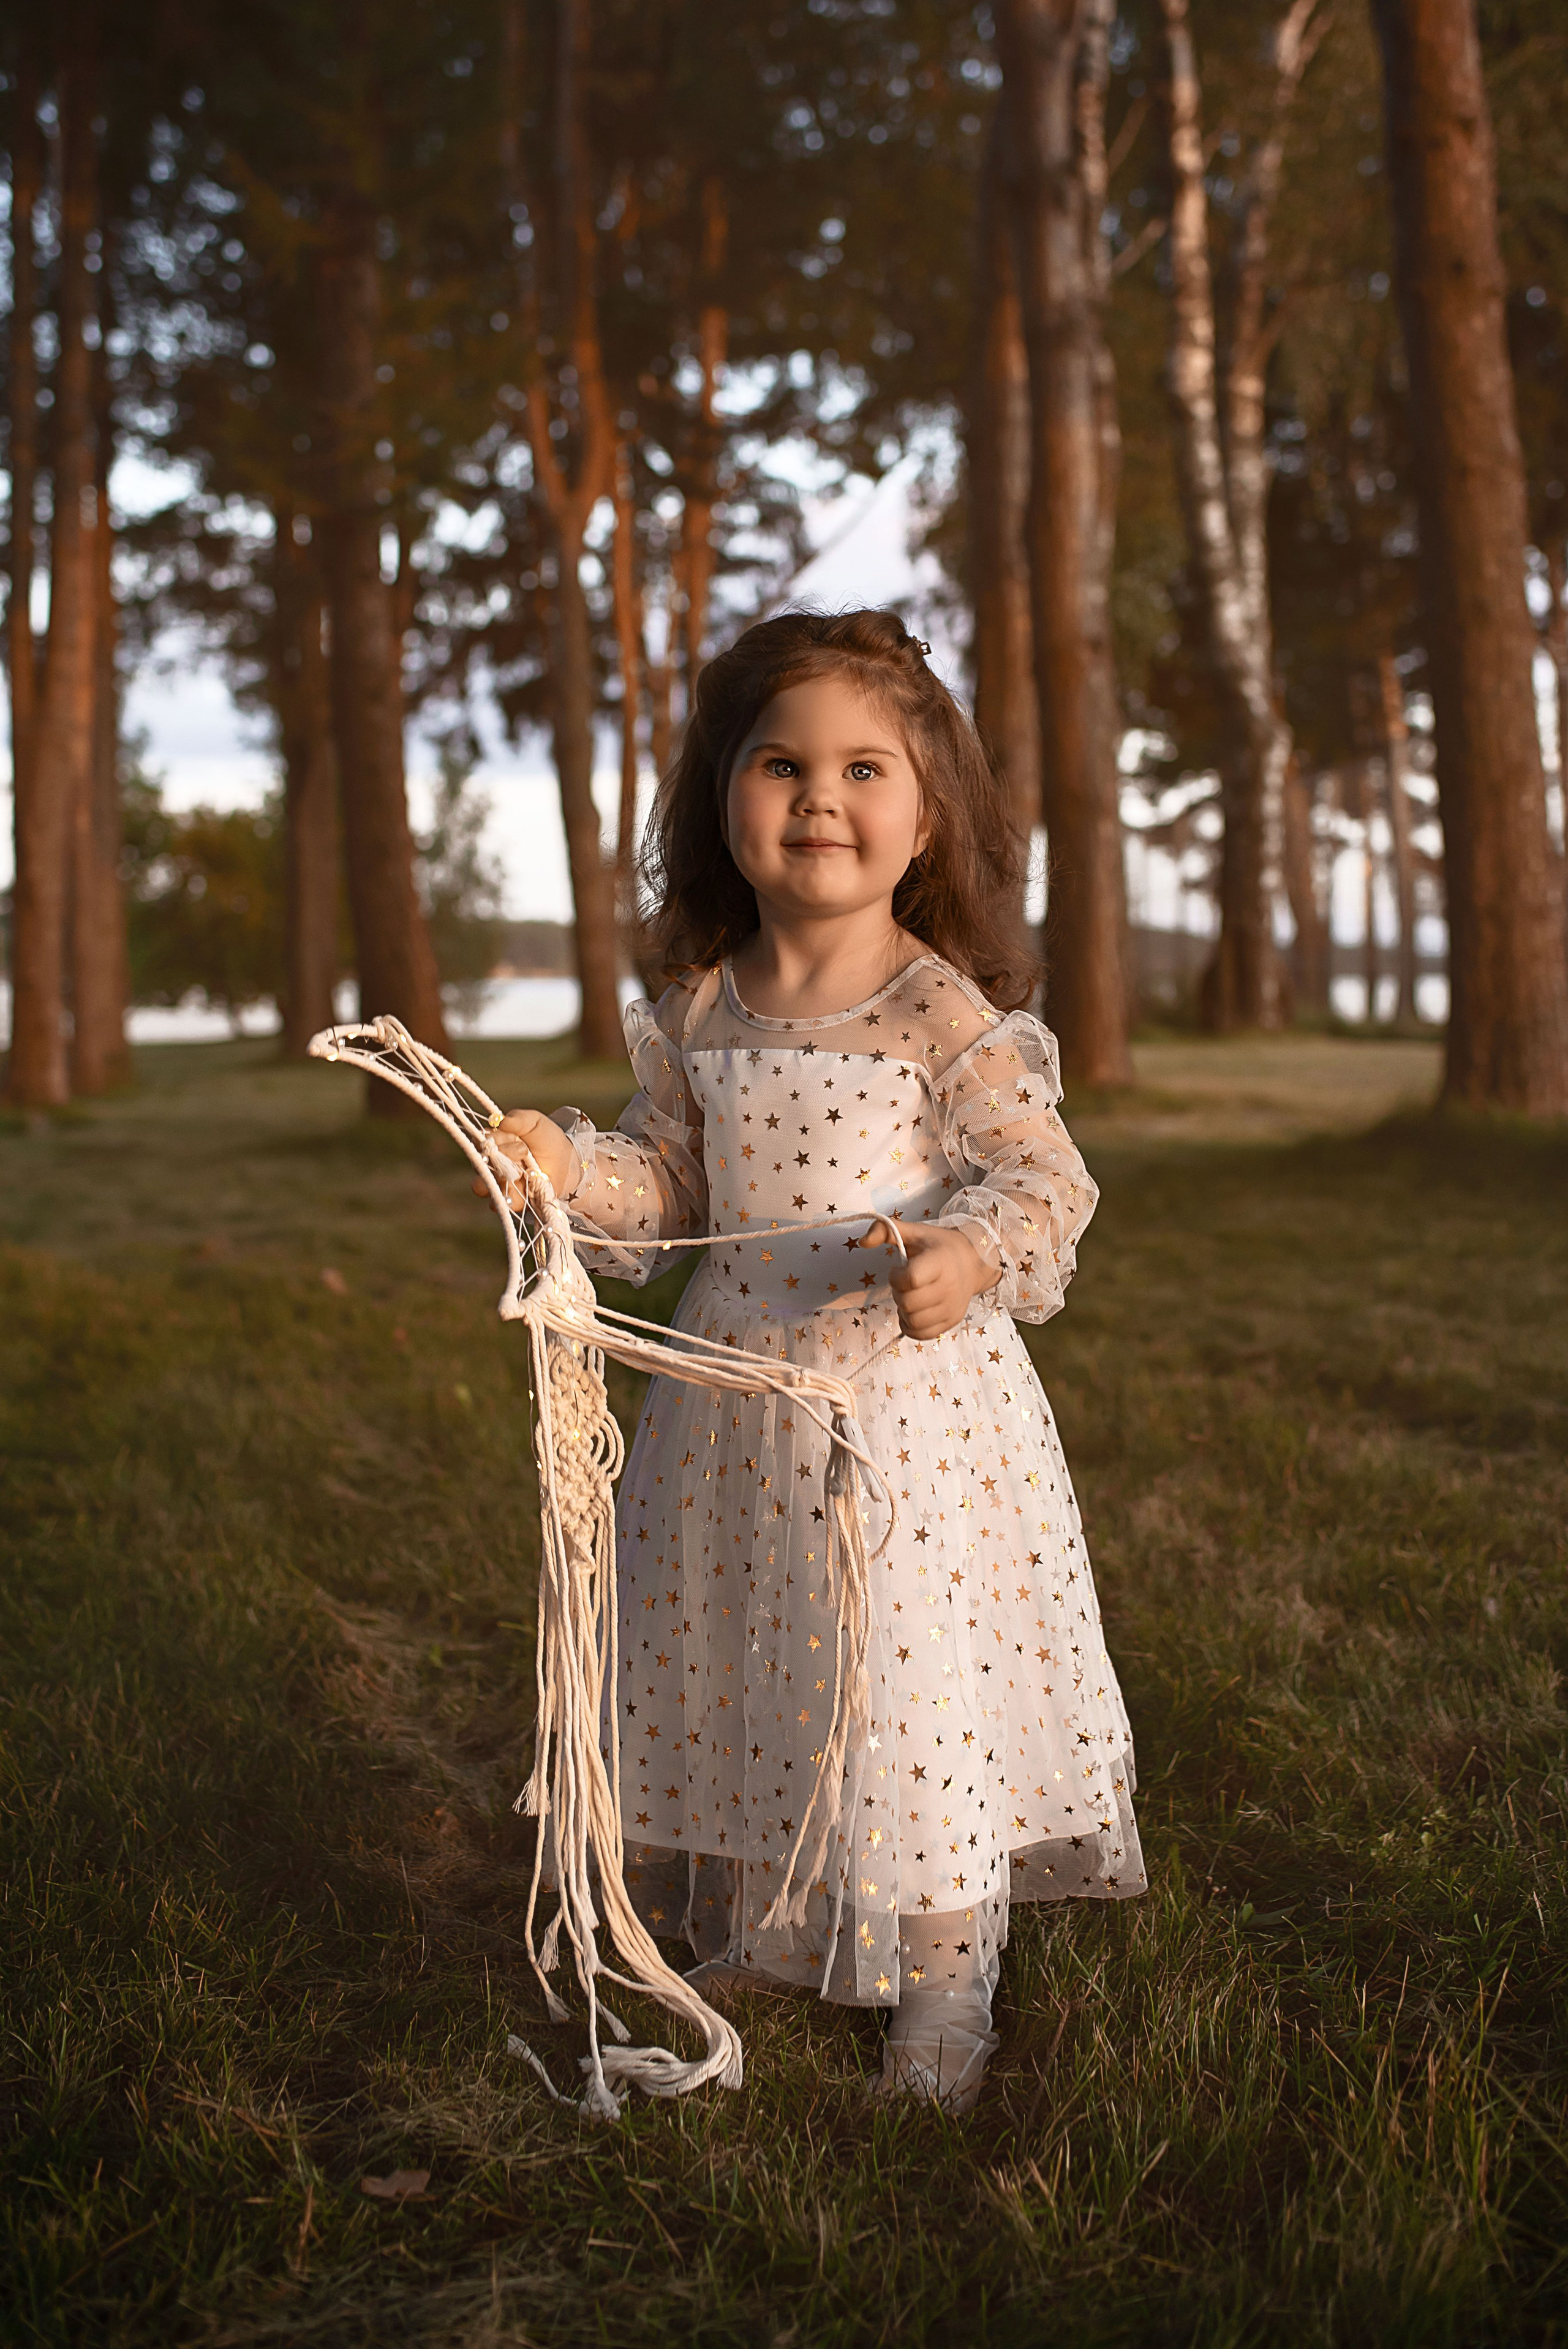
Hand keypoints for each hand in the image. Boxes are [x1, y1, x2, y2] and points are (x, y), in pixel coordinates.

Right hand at [471, 1108, 580, 1205]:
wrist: (567, 1161)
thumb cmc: (546, 1138)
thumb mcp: (535, 1122)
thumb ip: (519, 1119)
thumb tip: (502, 1121)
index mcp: (494, 1142)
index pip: (481, 1142)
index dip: (494, 1141)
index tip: (515, 1139)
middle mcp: (492, 1163)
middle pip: (479, 1165)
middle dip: (496, 1160)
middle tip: (522, 1153)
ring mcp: (499, 1182)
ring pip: (483, 1186)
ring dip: (497, 1180)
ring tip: (517, 1174)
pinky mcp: (511, 1199)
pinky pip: (499, 1204)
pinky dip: (505, 1199)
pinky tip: (518, 1192)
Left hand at [861, 1218, 999, 1340]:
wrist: (972, 1261)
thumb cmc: (937, 1246)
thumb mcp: (913, 1232)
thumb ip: (884, 1231)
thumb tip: (862, 1242)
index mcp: (940, 1261)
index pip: (911, 1279)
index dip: (896, 1277)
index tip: (898, 1270)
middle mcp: (950, 1287)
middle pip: (909, 1303)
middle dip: (898, 1293)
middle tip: (904, 1284)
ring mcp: (952, 1307)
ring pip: (913, 1321)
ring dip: (903, 1311)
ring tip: (910, 1296)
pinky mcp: (952, 1321)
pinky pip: (922, 1334)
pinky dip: (911, 1325)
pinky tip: (914, 1311)